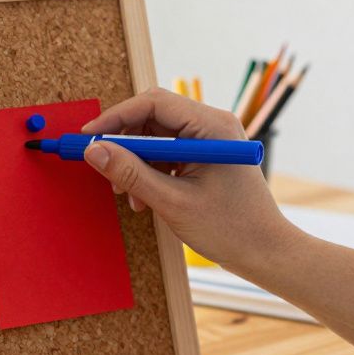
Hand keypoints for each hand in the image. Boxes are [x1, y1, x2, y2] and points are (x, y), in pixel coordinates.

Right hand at [80, 87, 300, 272]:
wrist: (265, 251)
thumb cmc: (230, 228)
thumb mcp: (172, 201)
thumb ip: (130, 173)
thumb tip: (94, 151)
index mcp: (212, 126)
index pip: (153, 103)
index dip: (115, 118)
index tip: (88, 136)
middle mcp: (213, 125)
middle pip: (153, 117)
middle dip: (124, 143)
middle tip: (103, 168)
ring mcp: (210, 140)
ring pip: (156, 137)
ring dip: (135, 162)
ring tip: (128, 193)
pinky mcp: (205, 156)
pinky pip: (167, 153)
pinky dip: (149, 171)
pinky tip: (143, 197)